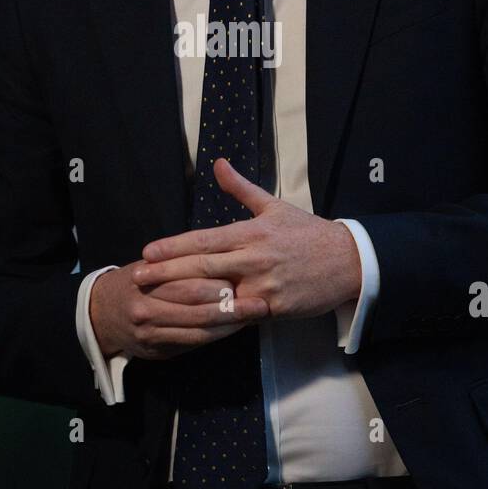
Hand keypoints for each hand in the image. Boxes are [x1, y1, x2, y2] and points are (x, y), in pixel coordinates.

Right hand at [89, 258, 268, 361]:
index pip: (187, 278)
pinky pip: (194, 343)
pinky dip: (218, 335)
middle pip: (195, 303)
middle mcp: (146, 306)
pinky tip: (236, 328)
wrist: (102, 314)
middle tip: (259, 298)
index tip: (244, 273)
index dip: (217, 277)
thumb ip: (179, 263)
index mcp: (146, 278)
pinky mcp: (157, 349)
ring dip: (230, 322)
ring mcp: (151, 331)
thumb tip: (223, 259)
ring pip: (198, 327)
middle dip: (230, 302)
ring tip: (255, 314)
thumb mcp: (150, 264)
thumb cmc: (137, 282)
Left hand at [132, 158, 361, 321]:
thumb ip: (241, 188)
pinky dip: (218, 319)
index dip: (173, 246)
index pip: (204, 239)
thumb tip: (217, 164)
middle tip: (139, 277)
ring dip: (185, 300)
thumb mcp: (274, 206)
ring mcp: (264, 284)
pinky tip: (194, 324)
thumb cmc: (308, 233)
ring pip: (218, 294)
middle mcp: (254, 257)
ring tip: (157, 303)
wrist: (348, 260)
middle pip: (203, 266)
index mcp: (251, 232)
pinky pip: (240, 317)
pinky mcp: (275, 307)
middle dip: (167, 273)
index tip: (147, 252)